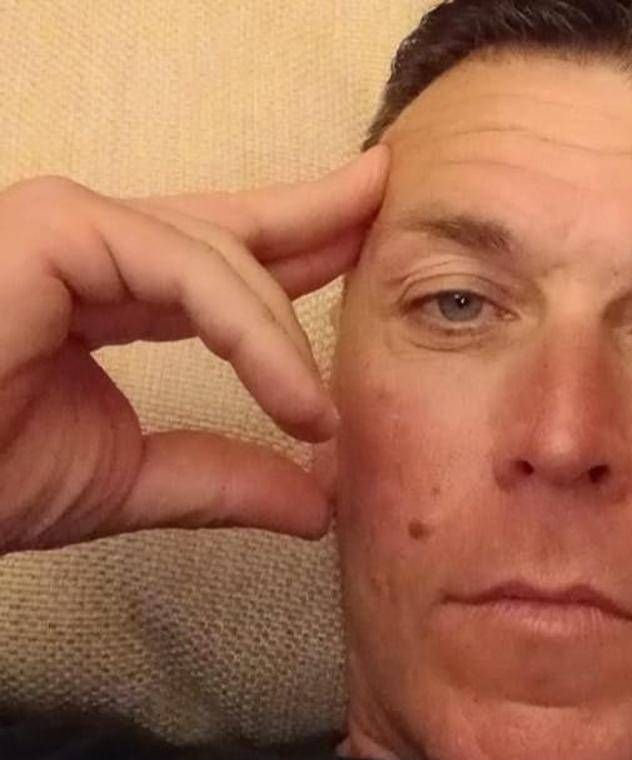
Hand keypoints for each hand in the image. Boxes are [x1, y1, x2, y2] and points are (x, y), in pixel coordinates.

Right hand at [0, 146, 389, 551]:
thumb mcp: (130, 480)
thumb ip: (223, 479)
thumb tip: (319, 504)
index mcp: (104, 290)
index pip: (222, 258)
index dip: (300, 243)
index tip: (368, 228)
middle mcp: (87, 245)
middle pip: (229, 225)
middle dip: (316, 217)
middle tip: (389, 192)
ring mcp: (66, 228)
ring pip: (216, 255)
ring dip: (280, 334)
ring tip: (319, 412)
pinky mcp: (50, 229)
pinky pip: (183, 269)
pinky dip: (247, 332)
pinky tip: (292, 397)